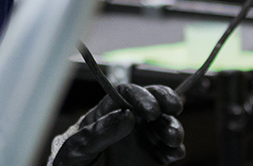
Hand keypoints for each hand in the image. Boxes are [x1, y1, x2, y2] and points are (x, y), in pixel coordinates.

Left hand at [49, 84, 184, 165]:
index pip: (126, 93)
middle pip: (151, 102)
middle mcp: (127, 122)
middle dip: (166, 101)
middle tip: (174, 107)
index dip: (141, 96)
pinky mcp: (153, 159)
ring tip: (172, 137)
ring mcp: (141, 140)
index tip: (151, 109)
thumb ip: (97, 133)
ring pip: (164, 124)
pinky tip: (174, 152)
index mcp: (106, 113)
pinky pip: (170, 150)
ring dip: (173, 126)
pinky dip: (176, 149)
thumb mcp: (76, 149)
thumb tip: (126, 113)